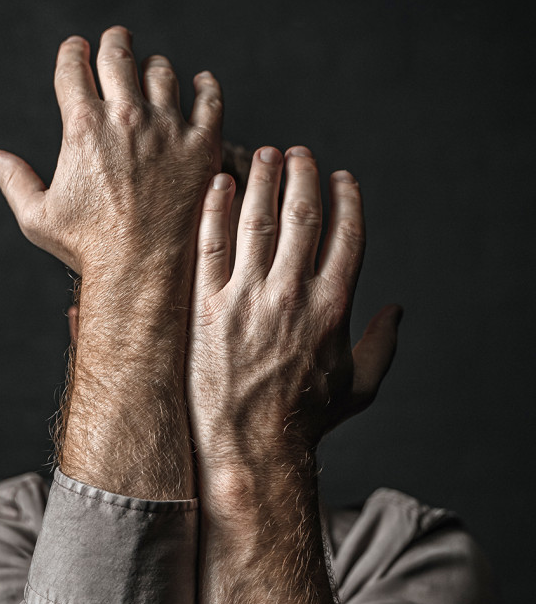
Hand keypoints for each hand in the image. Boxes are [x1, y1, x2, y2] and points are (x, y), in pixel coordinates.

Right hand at [0, 26, 221, 280]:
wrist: (139, 272)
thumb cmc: (87, 248)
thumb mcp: (39, 218)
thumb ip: (15, 182)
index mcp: (83, 127)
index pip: (74, 68)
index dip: (73, 53)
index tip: (77, 49)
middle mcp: (125, 118)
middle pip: (119, 56)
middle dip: (115, 41)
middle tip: (117, 39)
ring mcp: (167, 129)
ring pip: (162, 73)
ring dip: (154, 66)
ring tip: (153, 69)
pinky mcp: (201, 147)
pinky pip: (209, 100)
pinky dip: (205, 85)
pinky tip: (200, 83)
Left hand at [187, 146, 401, 506]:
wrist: (249, 449)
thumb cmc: (305, 424)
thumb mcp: (358, 389)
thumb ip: (382, 346)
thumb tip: (397, 312)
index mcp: (332, 308)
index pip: (346, 235)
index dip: (346, 199)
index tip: (341, 178)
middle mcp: (291, 295)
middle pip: (302, 215)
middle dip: (303, 175)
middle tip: (298, 154)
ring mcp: (245, 299)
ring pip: (256, 220)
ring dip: (262, 179)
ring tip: (263, 155)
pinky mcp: (206, 308)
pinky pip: (209, 245)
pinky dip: (216, 209)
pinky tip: (220, 184)